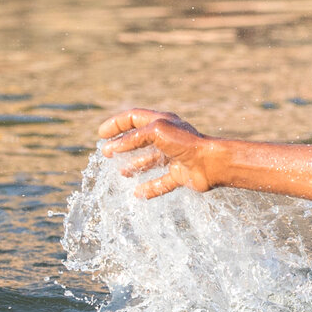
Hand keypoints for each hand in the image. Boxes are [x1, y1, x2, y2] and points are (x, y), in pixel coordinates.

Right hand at [97, 108, 219, 198]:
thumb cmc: (185, 143)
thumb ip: (132, 138)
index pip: (133, 118)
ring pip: (150, 161)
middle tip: (106, 154)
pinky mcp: (181, 174)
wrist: (211, 163)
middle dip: (122, 146)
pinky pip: (162, 183)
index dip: (116, 124)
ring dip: (134, 166)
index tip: (100, 134)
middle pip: (140, 140)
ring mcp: (174, 157)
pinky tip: (138, 194)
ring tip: (121, 173)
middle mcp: (167, 137)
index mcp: (161, 122)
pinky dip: (150, 188)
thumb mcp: (155, 132)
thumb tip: (112, 147)